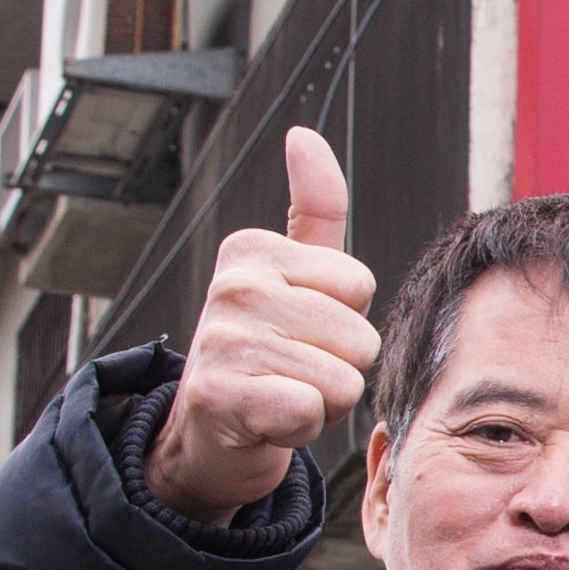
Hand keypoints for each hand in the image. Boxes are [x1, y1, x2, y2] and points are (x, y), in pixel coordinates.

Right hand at [142, 123, 378, 525]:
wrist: (209, 434)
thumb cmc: (267, 351)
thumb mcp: (295, 274)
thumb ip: (314, 207)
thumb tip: (302, 135)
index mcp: (253, 250)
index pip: (359, 284)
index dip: (343, 319)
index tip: (301, 330)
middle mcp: (233, 286)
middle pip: (358, 336)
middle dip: (338, 366)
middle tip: (293, 371)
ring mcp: (222, 340)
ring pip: (341, 379)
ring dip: (321, 401)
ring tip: (280, 393)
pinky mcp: (220, 396)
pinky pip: (310, 410)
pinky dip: (299, 428)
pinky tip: (267, 421)